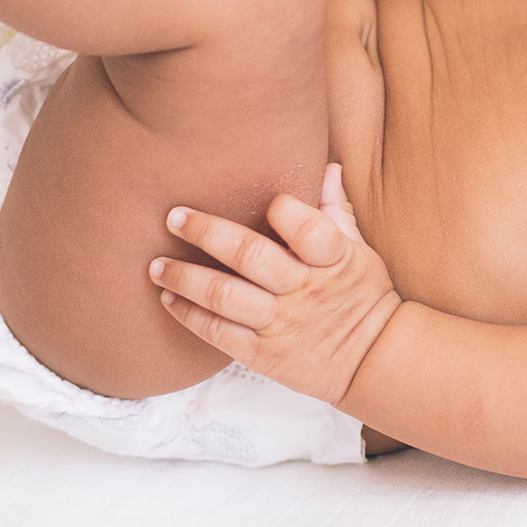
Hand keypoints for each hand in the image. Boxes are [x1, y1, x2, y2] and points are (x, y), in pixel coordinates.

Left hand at [151, 164, 400, 406]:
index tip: (266, 200)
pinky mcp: (264, 354)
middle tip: (174, 217)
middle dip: (207, 233)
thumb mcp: (358, 250)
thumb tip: (325, 166)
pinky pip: (218, 333)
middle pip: (251, 256)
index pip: (309, 229)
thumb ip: (334, 209)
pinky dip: (189, 315)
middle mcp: (303, 290)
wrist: (371, 361)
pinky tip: (168, 298)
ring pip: (224, 296)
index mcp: (333, 259)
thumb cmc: (362, 295)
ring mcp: (281, 324)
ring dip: (184, 277)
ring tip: (156, 265)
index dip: (286, 212)